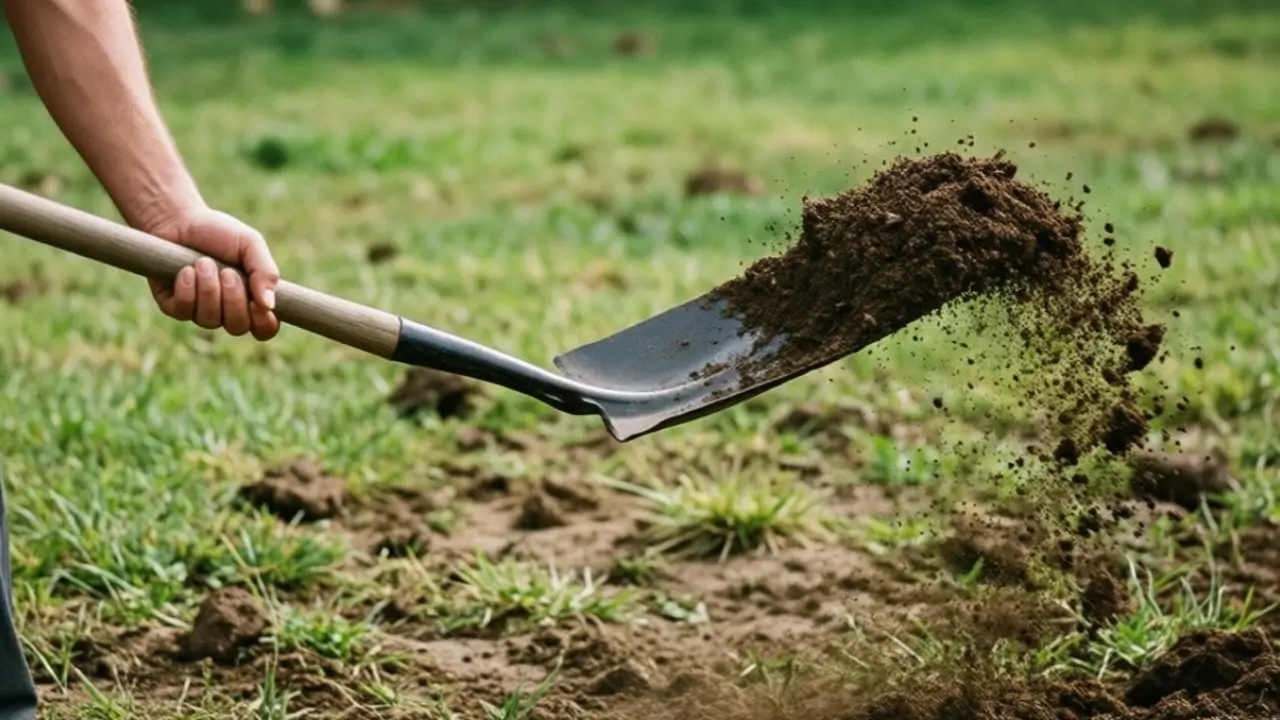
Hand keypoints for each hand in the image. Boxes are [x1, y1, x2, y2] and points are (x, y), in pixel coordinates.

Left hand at [140, 207, 281, 340]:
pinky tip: (186, 271)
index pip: (265, 329)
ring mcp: (199, 311)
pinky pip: (183, 311)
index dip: (264, 323)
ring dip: (208, 289)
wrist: (178, 220)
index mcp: (251, 299)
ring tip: (203, 262)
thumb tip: (270, 305)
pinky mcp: (174, 307)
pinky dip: (187, 290)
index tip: (257, 303)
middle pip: (237, 327)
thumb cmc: (219, 232)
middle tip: (227, 271)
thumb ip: (265, 272)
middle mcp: (226, 311)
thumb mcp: (250, 244)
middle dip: (233, 299)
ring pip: (209, 320)